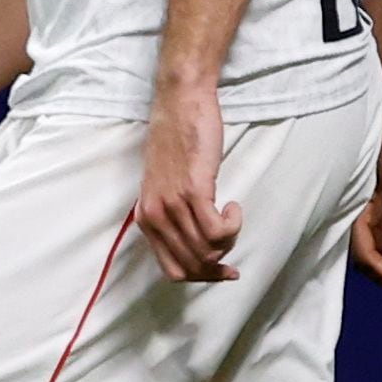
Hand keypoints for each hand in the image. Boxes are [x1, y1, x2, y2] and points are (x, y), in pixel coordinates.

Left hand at [134, 82, 244, 282]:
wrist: (180, 106)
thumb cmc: (177, 142)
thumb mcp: (165, 186)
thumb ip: (172, 214)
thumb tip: (197, 241)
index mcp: (147, 219)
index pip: (174, 268)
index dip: (203, 276)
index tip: (225, 271)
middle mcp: (156, 216)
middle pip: (193, 264)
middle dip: (219, 266)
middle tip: (234, 250)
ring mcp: (174, 204)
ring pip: (208, 250)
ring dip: (229, 240)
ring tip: (232, 216)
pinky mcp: (194, 190)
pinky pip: (218, 230)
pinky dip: (233, 224)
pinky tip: (233, 205)